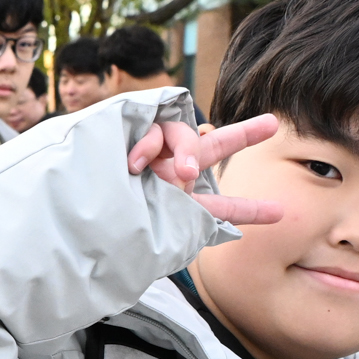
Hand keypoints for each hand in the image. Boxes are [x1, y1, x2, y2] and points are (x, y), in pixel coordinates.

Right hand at [126, 114, 283, 225]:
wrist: (77, 218)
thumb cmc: (116, 232)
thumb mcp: (161, 234)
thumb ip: (194, 223)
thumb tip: (229, 227)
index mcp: (178, 204)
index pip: (219, 208)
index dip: (249, 210)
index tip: (280, 213)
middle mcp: (167, 176)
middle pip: (212, 148)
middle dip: (242, 135)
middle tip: (271, 124)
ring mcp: (150, 155)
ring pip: (183, 134)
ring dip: (186, 151)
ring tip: (184, 173)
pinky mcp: (129, 135)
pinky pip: (152, 128)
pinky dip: (148, 146)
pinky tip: (136, 164)